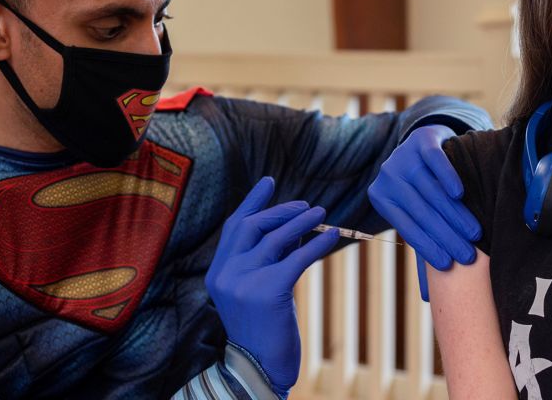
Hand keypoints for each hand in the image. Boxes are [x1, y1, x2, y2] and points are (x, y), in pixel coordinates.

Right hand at [205, 177, 339, 394]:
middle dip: (281, 210)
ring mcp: (243, 282)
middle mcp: (226, 274)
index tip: (269, 181)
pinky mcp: (267, 290)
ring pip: (276, 239)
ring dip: (302, 222)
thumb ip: (266, 260)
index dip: (253, 202)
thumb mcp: (258, 290)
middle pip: (252, 226)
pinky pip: (297, 258)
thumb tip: (295, 227)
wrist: (260, 370)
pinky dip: (318, 244)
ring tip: (322, 214)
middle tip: (307, 206)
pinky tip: (333, 237)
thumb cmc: (264, 331)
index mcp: (218, 273)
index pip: (234, 226)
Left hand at [368, 124, 480, 269]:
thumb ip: (424, 245)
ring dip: (453, 214)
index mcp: (381, 197)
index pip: (407, 227)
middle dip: (445, 235)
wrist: (425, 145)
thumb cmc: (423, 191)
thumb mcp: (418, 215)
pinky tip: (459, 194)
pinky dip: (446, 177)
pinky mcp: (420, 141)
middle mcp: (388, 176)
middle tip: (467, 255)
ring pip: (430, 190)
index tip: (448, 265)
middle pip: (420, 211)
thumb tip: (427, 300)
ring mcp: (402, 156)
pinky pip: (433, 161)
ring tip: (473, 234)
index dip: (427, 246)